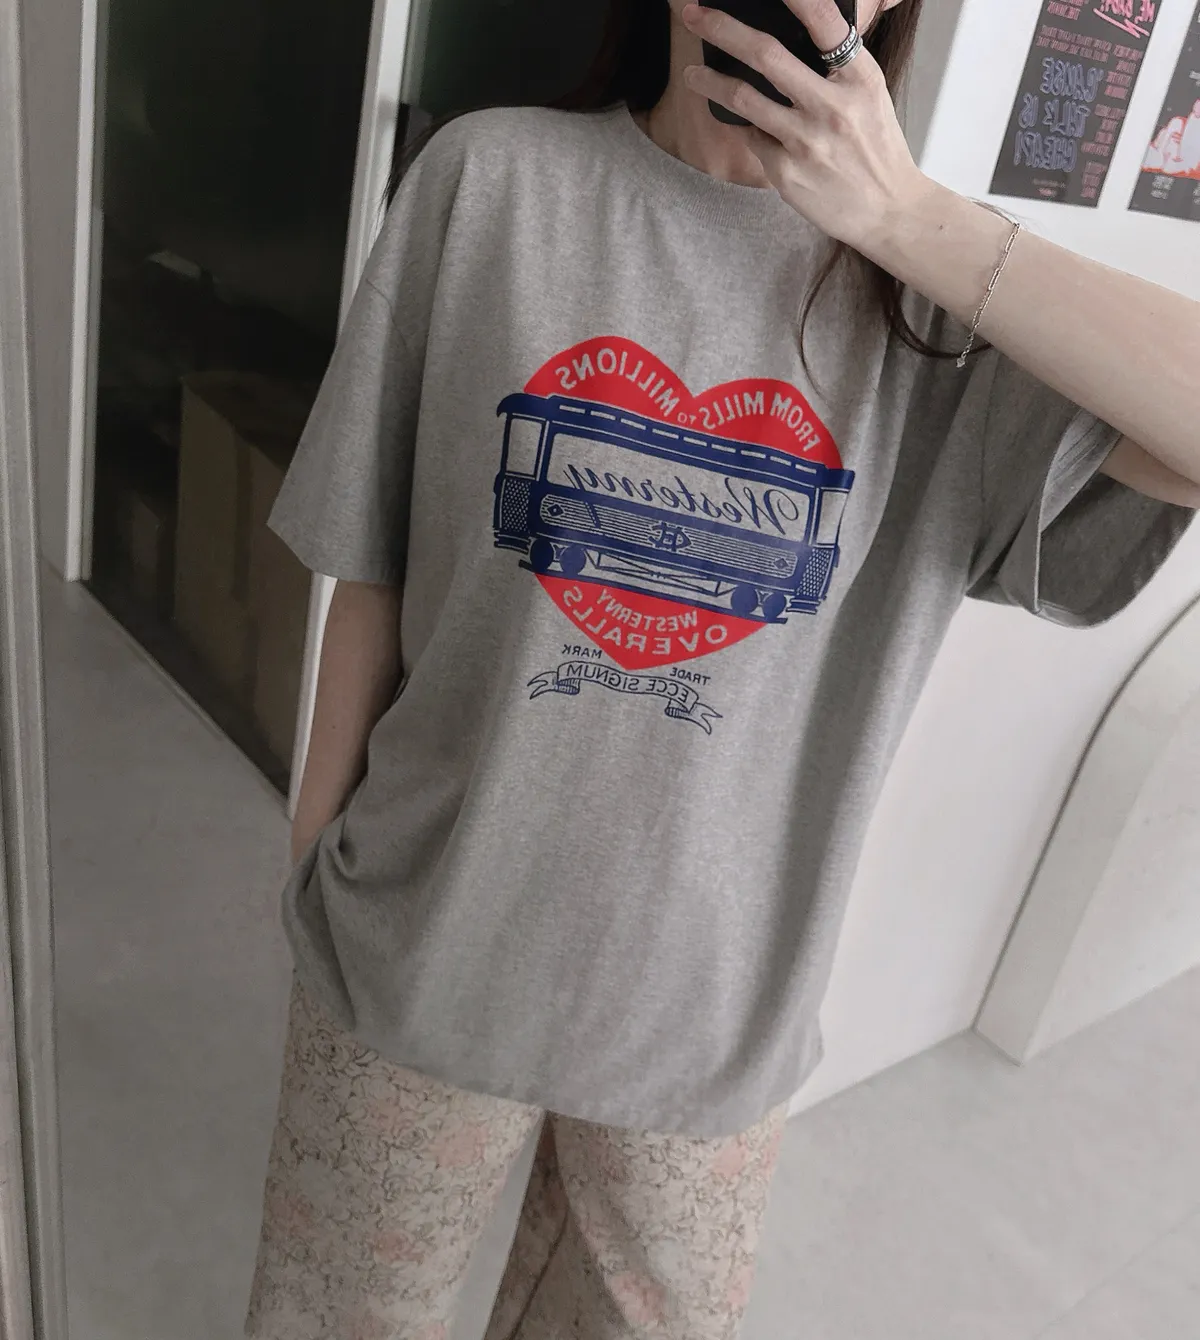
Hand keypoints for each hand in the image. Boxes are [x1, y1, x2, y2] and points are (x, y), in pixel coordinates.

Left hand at [679, 1, 933, 253]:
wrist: (888, 210)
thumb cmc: (876, 150)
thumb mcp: (870, 95)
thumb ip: (838, 65)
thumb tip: (793, 34)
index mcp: (859, 78)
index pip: (824, 22)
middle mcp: (832, 106)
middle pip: (766, 54)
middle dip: (722, 29)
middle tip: (694, 15)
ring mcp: (806, 141)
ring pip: (743, 97)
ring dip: (709, 81)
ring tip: (692, 76)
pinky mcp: (786, 172)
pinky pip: (752, 137)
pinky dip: (743, 126)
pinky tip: (739, 124)